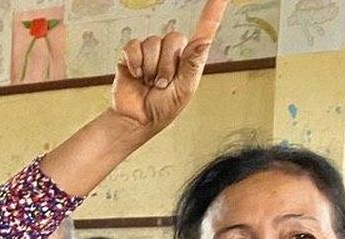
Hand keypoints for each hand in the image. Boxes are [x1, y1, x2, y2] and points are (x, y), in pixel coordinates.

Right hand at [110, 0, 226, 133]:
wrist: (135, 119)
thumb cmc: (162, 109)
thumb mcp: (184, 90)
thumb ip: (192, 64)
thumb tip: (204, 41)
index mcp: (189, 59)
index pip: (204, 30)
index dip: (213, 12)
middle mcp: (171, 52)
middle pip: (173, 38)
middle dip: (167, 64)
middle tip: (161, 83)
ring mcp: (150, 53)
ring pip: (153, 42)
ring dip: (150, 67)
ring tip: (148, 83)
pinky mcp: (131, 56)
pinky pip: (133, 45)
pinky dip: (135, 61)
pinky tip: (136, 75)